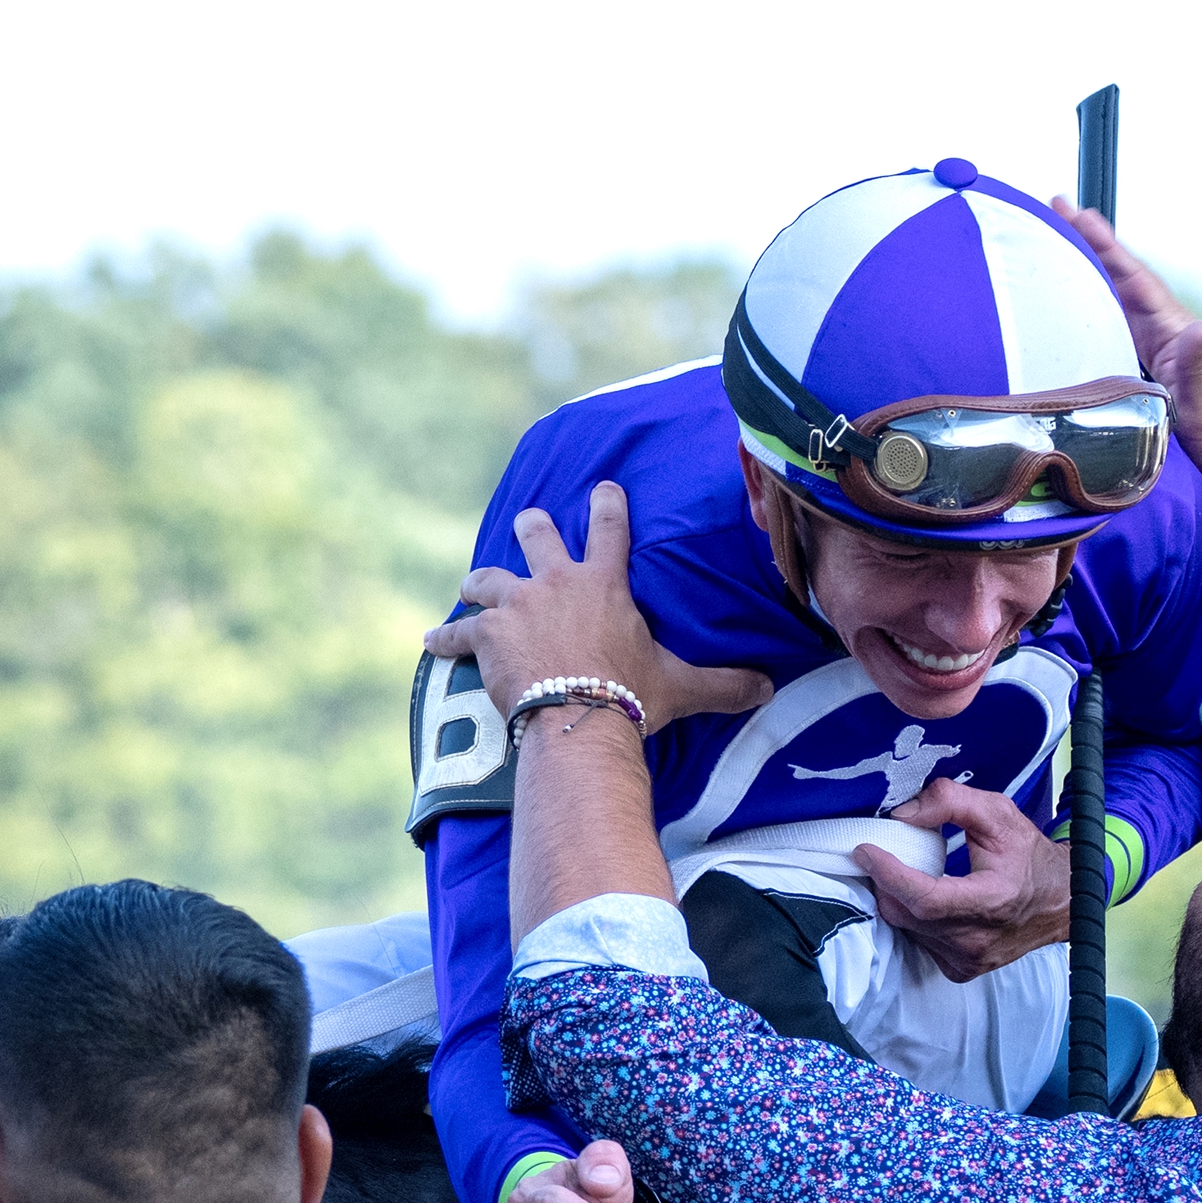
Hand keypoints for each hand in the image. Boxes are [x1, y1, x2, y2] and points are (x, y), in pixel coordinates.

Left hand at [425, 481, 772, 730]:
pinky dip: (445, 638)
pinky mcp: (485, 634)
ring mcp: (516, 604)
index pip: (612, 527)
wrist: (578, 717)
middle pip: (537, 536)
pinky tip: (431, 641)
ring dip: (480, 581)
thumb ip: (724, 683)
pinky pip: (458, 633)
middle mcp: (557, 582)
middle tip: (529, 522)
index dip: (609, 503)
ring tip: (470, 584)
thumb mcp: (681, 687)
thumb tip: (770, 689)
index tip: (604, 485)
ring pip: (489, 578)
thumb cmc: (631, 697)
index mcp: (605, 583)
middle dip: (533, 528)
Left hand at [859, 778, 1072, 981]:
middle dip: (884, 882)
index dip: (889, 875)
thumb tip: (903, 814)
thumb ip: (951, 802)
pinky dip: (912, 919)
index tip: (865, 850)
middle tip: (878, 855)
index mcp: (991, 901)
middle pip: (907, 914)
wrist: (1061, 901)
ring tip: (903, 873)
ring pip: (908, 930)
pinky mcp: (961, 970)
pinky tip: (924, 899)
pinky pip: (919, 942)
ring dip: (897, 900)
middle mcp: (978, 940)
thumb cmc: (1028, 856)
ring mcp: (968, 960)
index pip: (925, 898)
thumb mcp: (998, 814)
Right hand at [1049, 197, 1201, 485]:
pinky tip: (1061, 291)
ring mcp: (1147, 340)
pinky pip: (1105, 319)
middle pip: (1118, 274)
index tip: (1079, 214)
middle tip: (1055, 206)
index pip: (1135, 278)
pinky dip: (1083, 298)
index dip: (1107, 246)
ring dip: (1082, 264)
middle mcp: (1159, 326)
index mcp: (1173, 328)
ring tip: (1050, 235)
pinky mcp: (1135, 357)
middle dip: (1088, 240)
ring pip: (1110, 293)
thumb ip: (1200, 363)